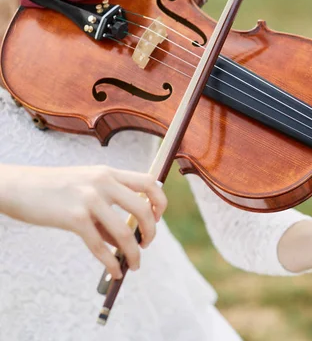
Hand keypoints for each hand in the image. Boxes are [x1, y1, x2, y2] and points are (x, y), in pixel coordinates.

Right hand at [0, 164, 167, 278]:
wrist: (17, 186)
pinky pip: (100, 246)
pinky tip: (115, 272)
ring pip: (124, 231)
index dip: (160, 201)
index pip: (149, 182)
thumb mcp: (85, 187)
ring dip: (134, 252)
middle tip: (147, 244)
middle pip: (143, 208)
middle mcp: (103, 182)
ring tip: (135, 264)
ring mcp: (89, 199)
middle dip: (151, 231)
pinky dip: (111, 263)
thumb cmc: (53, 190)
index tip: (157, 217)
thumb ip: (108, 207)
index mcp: (108, 172)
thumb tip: (127, 241)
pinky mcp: (74, 217)